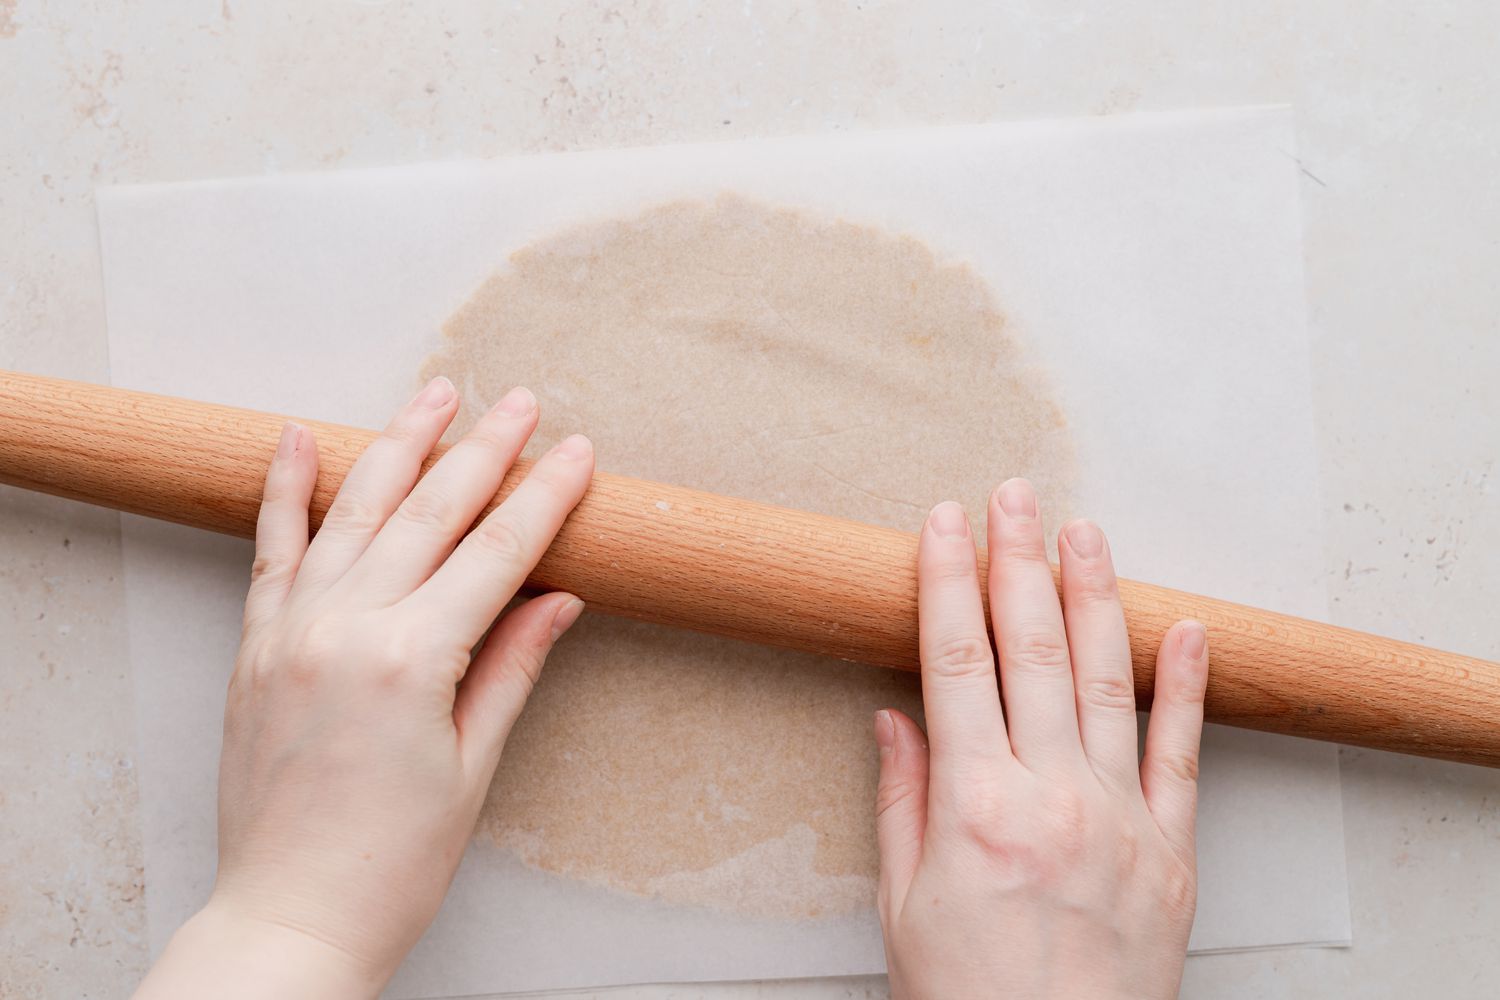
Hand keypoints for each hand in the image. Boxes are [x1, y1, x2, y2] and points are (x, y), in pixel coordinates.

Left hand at [136, 377, 592, 998]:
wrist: (289, 918)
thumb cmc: (389, 864)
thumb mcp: (471, 767)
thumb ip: (510, 667)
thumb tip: (557, 597)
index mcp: (412, 660)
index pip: (497, 553)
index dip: (544, 497)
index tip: (576, 453)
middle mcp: (346, 628)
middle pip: (431, 514)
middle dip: (485, 449)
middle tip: (523, 402)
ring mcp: (292, 631)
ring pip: (356, 511)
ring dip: (400, 445)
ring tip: (435, 392)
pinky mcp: (255, 646)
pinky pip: (270, 549)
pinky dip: (285, 490)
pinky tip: (301, 438)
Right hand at [874, 479, 1207, 999]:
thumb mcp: (903, 905)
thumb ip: (903, 802)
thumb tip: (894, 720)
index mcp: (973, 805)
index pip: (955, 660)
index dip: (949, 580)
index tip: (944, 524)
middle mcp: (1050, 795)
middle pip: (1030, 649)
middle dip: (1019, 560)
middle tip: (1015, 495)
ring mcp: (1118, 817)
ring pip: (1104, 680)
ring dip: (1093, 595)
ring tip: (1085, 531)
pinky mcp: (1170, 850)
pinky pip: (1181, 753)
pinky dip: (1186, 686)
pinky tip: (1186, 629)